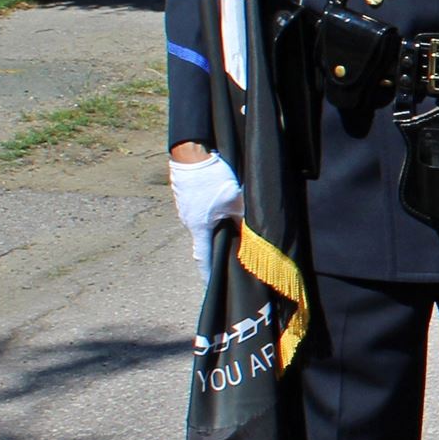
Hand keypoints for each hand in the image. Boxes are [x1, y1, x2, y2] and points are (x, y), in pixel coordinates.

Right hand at [168, 151, 242, 281]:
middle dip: (217, 251)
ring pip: (205, 225)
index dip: (208, 274)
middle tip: (230, 259)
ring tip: (230, 233)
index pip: (203, 258)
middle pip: (204, 241)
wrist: (191, 151)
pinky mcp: (188, 198)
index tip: (211, 287)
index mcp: (199, 226)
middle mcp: (189, 221)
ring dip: (216, 230)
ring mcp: (186, 209)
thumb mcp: (234, 198)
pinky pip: (202, 212)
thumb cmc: (211, 177)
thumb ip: (243, 217)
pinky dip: (212, 217)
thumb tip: (251, 231)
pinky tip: (222, 212)